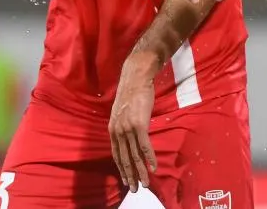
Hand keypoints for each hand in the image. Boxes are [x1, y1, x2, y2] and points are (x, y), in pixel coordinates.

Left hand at [109, 56, 157, 192]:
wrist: (135, 78)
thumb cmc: (131, 93)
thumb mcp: (122, 112)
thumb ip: (123, 126)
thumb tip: (129, 137)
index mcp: (112, 129)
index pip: (116, 154)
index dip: (122, 168)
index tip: (126, 180)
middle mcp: (118, 130)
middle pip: (125, 158)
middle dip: (130, 175)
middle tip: (135, 189)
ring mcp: (128, 128)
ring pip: (135, 155)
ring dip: (141, 171)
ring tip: (145, 184)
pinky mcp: (140, 124)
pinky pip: (145, 145)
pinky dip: (149, 158)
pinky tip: (153, 168)